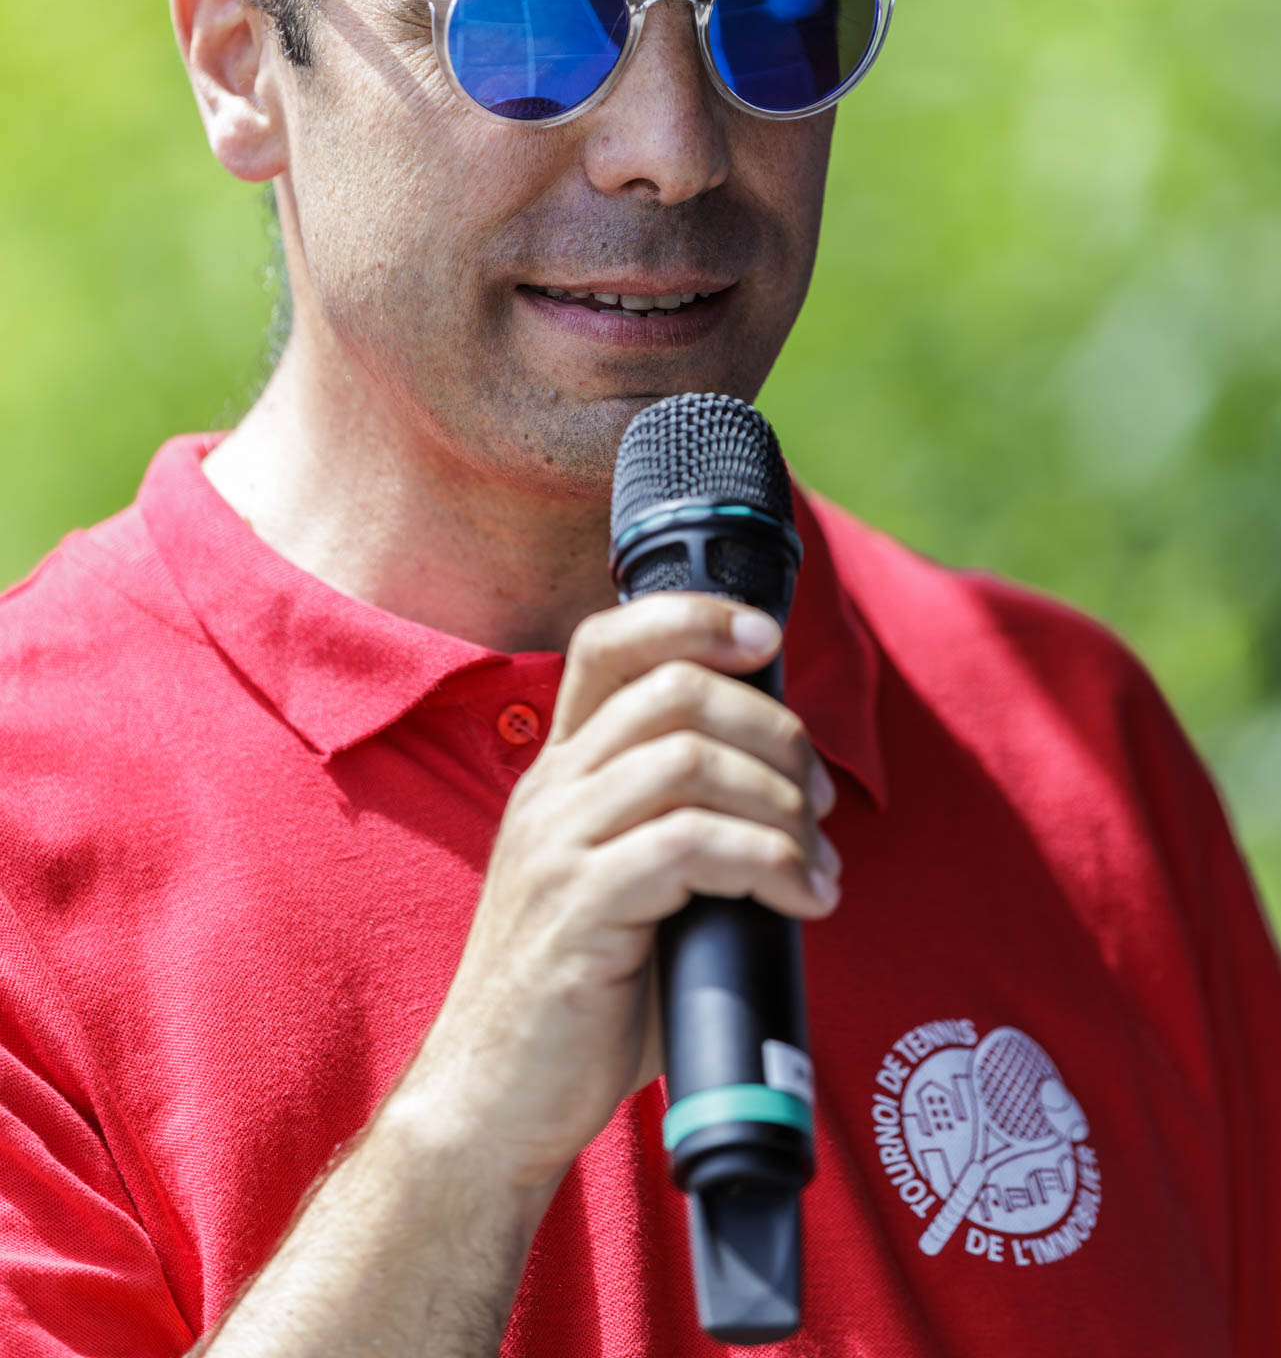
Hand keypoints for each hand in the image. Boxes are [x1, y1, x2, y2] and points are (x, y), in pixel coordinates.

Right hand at [410, 593, 840, 1194]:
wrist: (493, 1103)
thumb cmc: (584, 999)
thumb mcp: (627, 884)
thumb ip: (685, 828)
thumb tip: (801, 806)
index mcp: (559, 772)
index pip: (611, 642)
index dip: (694, 619)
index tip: (766, 639)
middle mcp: (550, 792)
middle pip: (674, 690)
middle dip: (773, 729)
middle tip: (820, 797)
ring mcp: (557, 847)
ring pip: (688, 761)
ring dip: (780, 804)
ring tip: (817, 863)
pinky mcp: (578, 910)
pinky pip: (688, 846)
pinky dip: (766, 861)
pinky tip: (800, 900)